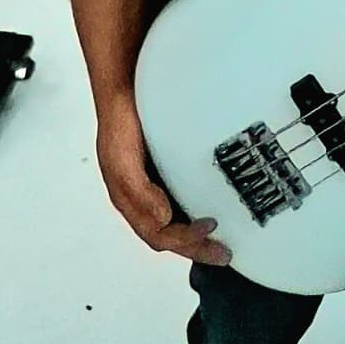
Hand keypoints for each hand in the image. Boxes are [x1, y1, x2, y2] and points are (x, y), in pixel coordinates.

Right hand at [96, 92, 229, 262]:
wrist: (126, 90)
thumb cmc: (120, 125)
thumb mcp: (122, 161)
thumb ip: (140, 193)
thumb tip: (163, 220)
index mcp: (130, 202)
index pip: (159, 235)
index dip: (185, 240)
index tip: (212, 231)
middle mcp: (143, 198)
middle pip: (170, 234)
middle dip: (196, 247)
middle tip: (225, 253)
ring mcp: (155, 184)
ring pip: (176, 221)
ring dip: (196, 235)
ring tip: (222, 240)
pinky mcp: (166, 170)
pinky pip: (183, 197)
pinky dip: (196, 209)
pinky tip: (213, 206)